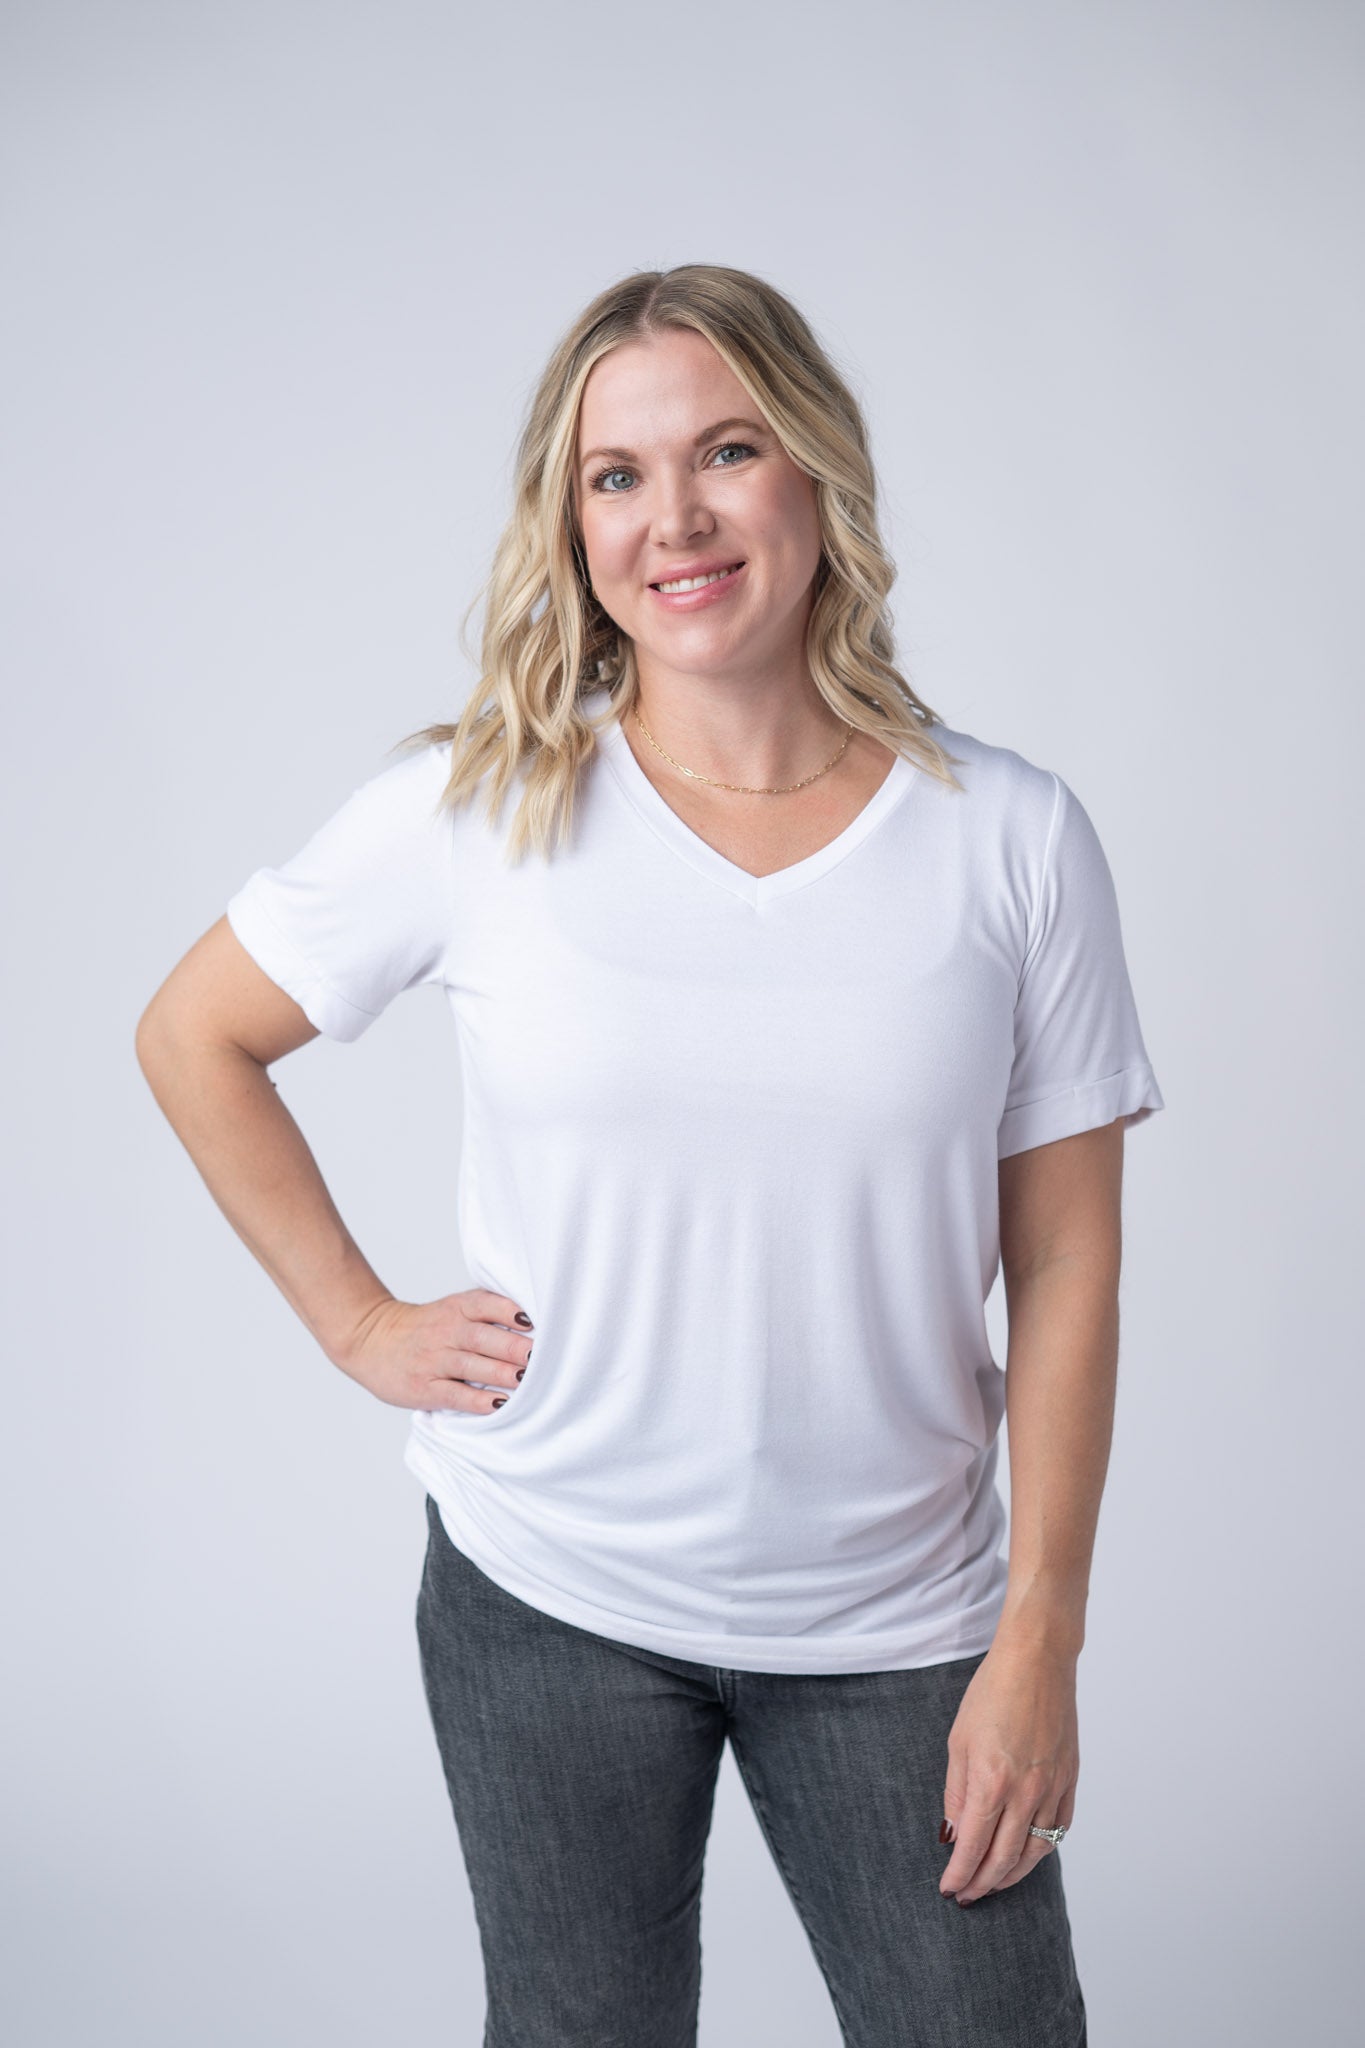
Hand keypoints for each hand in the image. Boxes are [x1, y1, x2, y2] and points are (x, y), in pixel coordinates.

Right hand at [333, 1288, 535, 1414]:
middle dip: (516, 1348)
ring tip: (528, 1380)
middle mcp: (446, 1332)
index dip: (511, 1312)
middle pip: (485, 1337)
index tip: (536, 1322)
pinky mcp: (424, 1387)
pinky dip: (479, 1400)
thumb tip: (533, 1325)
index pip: (486, 1304)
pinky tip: (500, 1404)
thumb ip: (486, 1312)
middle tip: (542, 1358)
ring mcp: (433, 1360)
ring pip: (473, 1365)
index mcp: (456, 1308)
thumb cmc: (425, 1328)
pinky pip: (455, 1393)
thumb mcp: (452, 1309)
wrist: (371, 1340)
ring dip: (503, 1373)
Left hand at [939, 1637, 1078, 1904]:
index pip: (973, 1846)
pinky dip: (1042, 1850)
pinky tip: (1027, 1855)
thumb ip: (956, 1793)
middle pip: (1003, 1858)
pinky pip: (1059, 1829)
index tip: (948, 1889)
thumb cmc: (992, 1691)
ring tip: (993, 1883)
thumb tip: (954, 1834)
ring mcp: (1053, 1787)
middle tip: (967, 1895)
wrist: (1037, 1659)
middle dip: (983, 1883)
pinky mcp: (1071, 1779)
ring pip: (1034, 1852)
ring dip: (1011, 1875)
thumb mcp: (958, 1740)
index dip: (960, 1874)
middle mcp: (1026, 1791)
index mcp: (991, 1780)